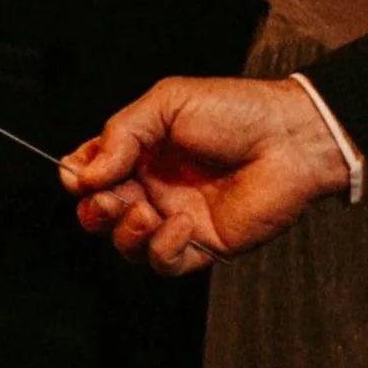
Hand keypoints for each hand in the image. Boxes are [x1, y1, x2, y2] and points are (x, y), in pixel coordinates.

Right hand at [60, 74, 355, 273]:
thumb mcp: (166, 103)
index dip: (76, 177)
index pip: (88, 173)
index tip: (80, 175)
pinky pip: (164, 263)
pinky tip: (180, 223)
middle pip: (98, 213)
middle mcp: (152, 188)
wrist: (291, 139)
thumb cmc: (235, 112)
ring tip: (142, 211)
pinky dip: (162, 247)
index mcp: (139, 153)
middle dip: (93, 210)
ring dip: (123, 232)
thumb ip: (120, 134)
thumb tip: (84, 174)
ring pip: (125, 244)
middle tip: (108, 198)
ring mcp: (175, 218)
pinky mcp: (204, 245)